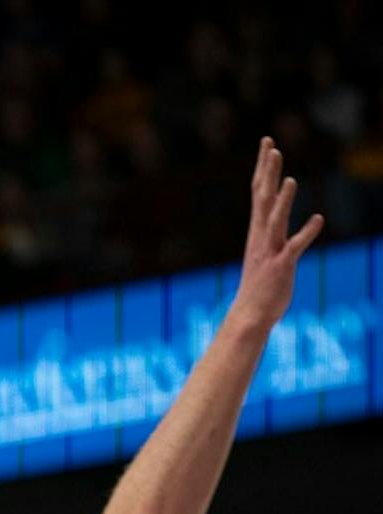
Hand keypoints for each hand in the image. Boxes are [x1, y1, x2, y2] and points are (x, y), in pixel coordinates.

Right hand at [227, 137, 324, 328]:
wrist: (251, 314)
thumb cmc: (260, 286)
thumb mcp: (265, 253)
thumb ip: (272, 234)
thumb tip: (274, 221)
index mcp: (257, 230)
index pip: (259, 192)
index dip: (264, 167)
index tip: (268, 144)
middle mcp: (261, 236)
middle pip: (263, 198)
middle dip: (268, 173)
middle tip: (272, 147)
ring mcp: (270, 251)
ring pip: (275, 220)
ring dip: (283, 201)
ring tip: (290, 179)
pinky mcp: (281, 267)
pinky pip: (295, 247)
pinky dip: (306, 233)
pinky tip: (318, 220)